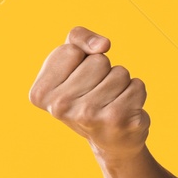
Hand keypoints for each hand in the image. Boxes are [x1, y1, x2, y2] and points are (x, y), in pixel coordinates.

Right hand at [28, 26, 149, 161]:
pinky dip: (136, 93)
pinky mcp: (119, 120)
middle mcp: (60, 107)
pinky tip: (125, 110)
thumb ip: (77, 37)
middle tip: (97, 94)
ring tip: (110, 102)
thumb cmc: (88, 94)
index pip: (71, 50)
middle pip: (99, 61)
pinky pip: (137, 85)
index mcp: (41, 93)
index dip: (81, 59)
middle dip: (103, 71)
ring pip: (120, 72)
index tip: (76, 82)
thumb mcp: (73, 61)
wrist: (110, 141)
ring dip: (120, 83)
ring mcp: (90, 115)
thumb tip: (103, 45)